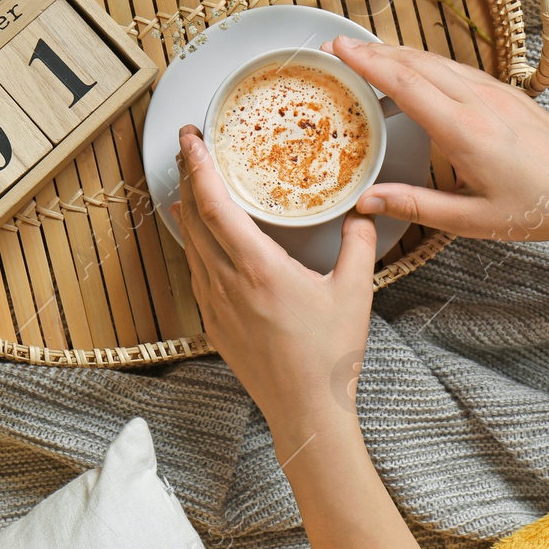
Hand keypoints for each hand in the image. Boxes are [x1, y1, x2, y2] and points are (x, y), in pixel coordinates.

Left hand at [172, 124, 376, 454]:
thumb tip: (361, 211)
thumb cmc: (328, 356)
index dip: (199, 166)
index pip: (215, 205)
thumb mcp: (354, 292)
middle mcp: (227, 283)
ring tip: (191, 179)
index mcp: (257, 269)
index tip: (193, 137)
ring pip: (191, 244)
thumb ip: (357, 244)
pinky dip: (195, 242)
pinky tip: (201, 234)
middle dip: (188, 175)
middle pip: (193, 216)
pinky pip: (196, 270)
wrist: (305, 410)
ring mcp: (215, 304)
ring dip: (188, 207)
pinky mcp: (213, 323)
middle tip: (190, 145)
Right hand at [323, 35, 548, 244]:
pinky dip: (426, 63)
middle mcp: (479, 102)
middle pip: (416, 62)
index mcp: (465, 131)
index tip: (339, 49)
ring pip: (437, 60)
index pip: (405, 83)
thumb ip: (415, 206)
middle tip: (340, 47)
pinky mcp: (507, 93)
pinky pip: (458, 68)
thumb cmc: (536, 209)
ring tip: (368, 54)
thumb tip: (366, 201)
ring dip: (399, 53)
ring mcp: (496, 92)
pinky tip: (415, 69)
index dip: (367, 63)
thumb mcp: (470, 220)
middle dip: (374, 51)